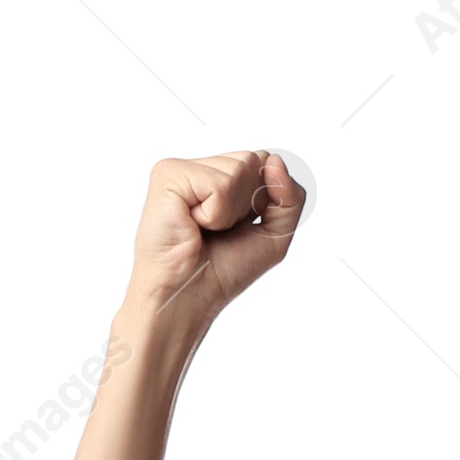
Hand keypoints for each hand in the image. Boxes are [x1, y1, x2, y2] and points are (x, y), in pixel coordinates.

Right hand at [125, 150, 306, 328]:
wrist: (186, 300)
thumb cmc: (221, 273)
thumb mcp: (274, 236)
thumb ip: (291, 198)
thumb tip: (275, 159)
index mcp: (219, 177)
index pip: (263, 162)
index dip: (262, 199)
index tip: (238, 227)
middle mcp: (200, 167)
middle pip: (253, 160)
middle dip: (247, 204)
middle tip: (218, 231)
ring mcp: (182, 168)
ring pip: (238, 169)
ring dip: (230, 213)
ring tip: (203, 230)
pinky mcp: (168, 174)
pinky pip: (219, 185)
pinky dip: (214, 215)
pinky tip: (192, 226)